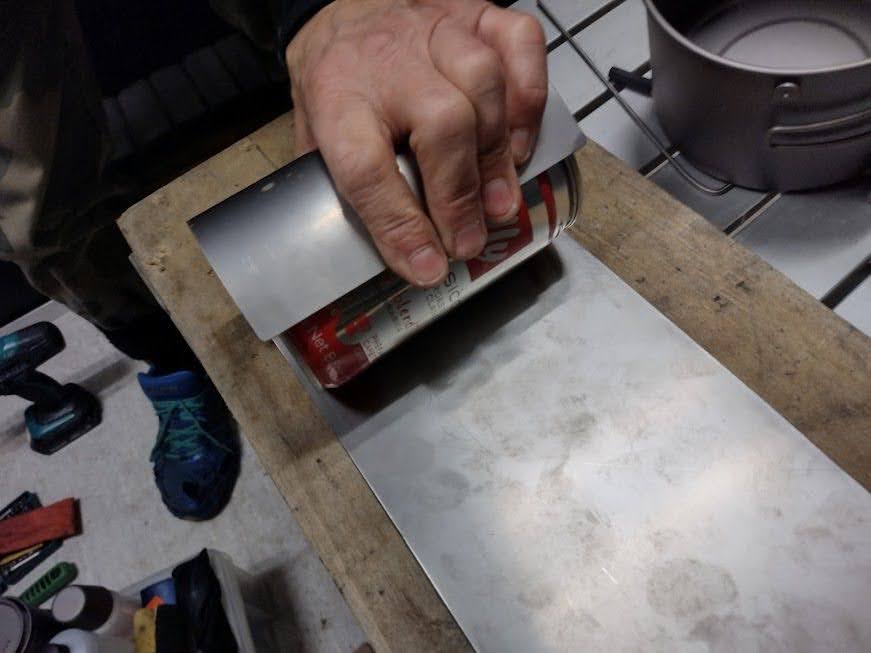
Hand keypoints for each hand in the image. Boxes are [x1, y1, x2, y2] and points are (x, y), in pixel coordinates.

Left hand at [286, 0, 546, 285]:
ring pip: (484, 83)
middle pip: (440, 124)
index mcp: (336, 96)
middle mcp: (388, 58)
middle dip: (460, 195)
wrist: (344, 8)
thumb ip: (349, 186)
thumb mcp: (317, 136)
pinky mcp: (477, 12)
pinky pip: (519, 44)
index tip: (426, 265)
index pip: (366, 167)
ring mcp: (437, 29)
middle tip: (468, 241)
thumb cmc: (338, 81)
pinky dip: (530, 97)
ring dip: (497, 153)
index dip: (400, 224)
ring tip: (500, 202)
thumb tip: (403, 251)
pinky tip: (520, 141)